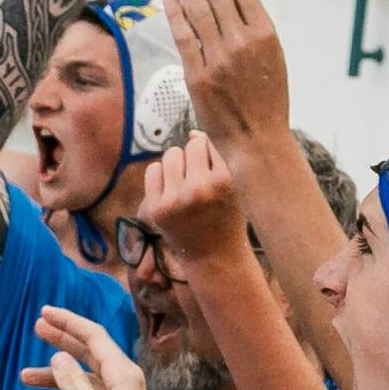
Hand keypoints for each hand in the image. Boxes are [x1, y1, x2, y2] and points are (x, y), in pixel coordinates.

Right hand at [29, 306, 170, 389]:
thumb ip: (73, 383)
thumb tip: (58, 357)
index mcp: (124, 376)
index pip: (94, 337)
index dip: (68, 322)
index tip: (44, 312)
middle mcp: (123, 385)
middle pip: (89, 353)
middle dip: (62, 341)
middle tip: (36, 328)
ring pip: (82, 380)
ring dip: (55, 376)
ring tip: (24, 377)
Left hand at [143, 135, 250, 269]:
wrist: (214, 257)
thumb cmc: (227, 217)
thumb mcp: (235, 187)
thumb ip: (217, 158)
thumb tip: (192, 132)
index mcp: (225, 181)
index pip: (210, 143)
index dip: (210, 153)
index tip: (212, 168)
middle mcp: (199, 188)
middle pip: (190, 145)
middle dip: (194, 156)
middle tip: (199, 176)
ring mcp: (175, 199)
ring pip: (171, 154)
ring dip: (178, 164)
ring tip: (185, 182)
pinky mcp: (157, 208)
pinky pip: (153, 170)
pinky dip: (161, 175)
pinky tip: (171, 189)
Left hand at [162, 0, 290, 144]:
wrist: (258, 142)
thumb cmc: (267, 102)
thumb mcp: (273, 60)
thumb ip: (254, 31)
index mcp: (266, 35)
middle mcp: (242, 43)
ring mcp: (218, 59)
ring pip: (198, 9)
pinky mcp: (198, 76)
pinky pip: (184, 37)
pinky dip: (174, 12)